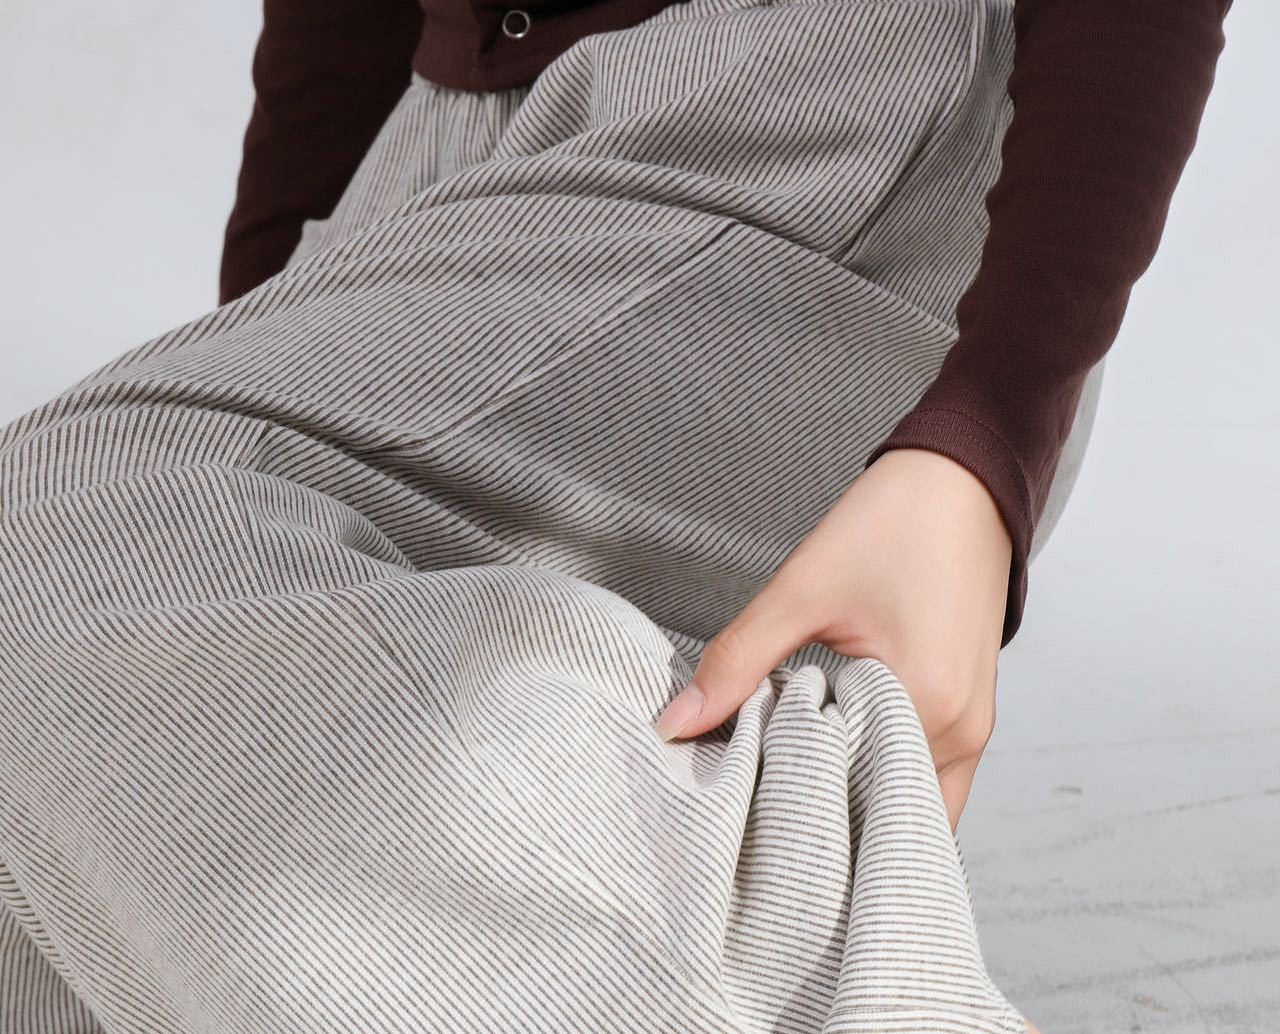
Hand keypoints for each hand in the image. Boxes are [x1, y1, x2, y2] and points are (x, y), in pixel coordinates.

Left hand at [654, 447, 1012, 830]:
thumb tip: (676, 724)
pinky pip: (926, 774)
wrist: (964, 478)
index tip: (738, 797)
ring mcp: (975, 725)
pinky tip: (832, 757)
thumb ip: (737, 661)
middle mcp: (963, 729)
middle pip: (885, 816)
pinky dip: (882, 778)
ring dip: (855, 802)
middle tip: (758, 804)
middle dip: (823, 819)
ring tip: (792, 784)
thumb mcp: (803, 589)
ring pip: (910, 805)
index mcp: (926, 702)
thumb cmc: (895, 522)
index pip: (849, 799)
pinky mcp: (971, 711)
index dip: (788, 806)